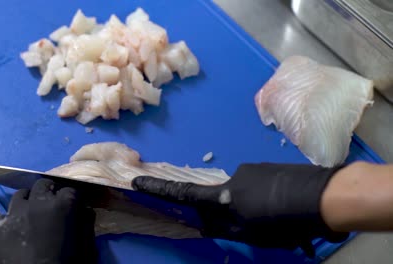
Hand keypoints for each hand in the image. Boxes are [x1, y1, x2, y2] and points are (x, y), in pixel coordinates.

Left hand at [0, 178, 96, 263]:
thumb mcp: (86, 250)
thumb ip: (85, 225)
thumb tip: (84, 211)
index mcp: (61, 207)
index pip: (70, 189)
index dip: (73, 199)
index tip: (74, 207)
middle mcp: (35, 205)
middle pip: (42, 185)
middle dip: (50, 192)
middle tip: (54, 206)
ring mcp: (12, 217)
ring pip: (20, 196)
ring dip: (30, 202)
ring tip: (33, 216)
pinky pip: (4, 218)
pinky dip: (13, 222)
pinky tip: (17, 236)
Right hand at [132, 163, 348, 257]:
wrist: (324, 196)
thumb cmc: (283, 220)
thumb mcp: (251, 233)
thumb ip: (223, 228)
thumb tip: (201, 225)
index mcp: (224, 195)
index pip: (184, 193)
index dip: (159, 189)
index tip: (137, 181)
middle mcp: (233, 177)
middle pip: (218, 196)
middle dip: (226, 211)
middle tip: (251, 226)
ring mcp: (252, 169)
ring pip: (241, 192)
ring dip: (249, 206)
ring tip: (274, 221)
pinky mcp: (268, 168)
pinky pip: (256, 186)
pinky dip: (262, 199)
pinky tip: (280, 209)